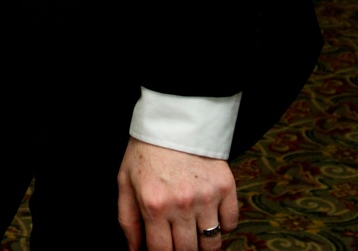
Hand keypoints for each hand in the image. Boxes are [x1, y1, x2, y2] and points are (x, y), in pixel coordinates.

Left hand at [116, 138, 237, 250]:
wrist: (173, 120)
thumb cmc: (146, 152)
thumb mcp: (125, 182)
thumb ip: (128, 221)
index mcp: (154, 204)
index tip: (163, 250)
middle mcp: (182, 204)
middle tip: (178, 240)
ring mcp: (207, 197)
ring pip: (212, 243)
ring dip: (203, 244)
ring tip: (194, 233)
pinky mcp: (226, 187)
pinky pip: (231, 223)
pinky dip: (224, 226)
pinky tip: (211, 216)